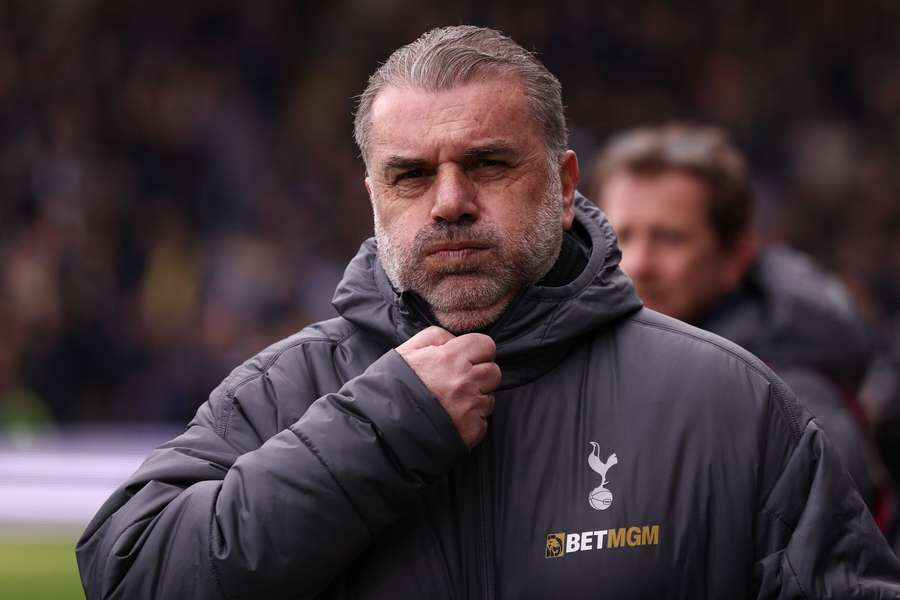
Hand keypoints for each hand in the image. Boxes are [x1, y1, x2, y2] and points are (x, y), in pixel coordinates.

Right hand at [396, 326, 500, 447]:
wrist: (382, 428)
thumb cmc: (391, 388)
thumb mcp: (407, 351)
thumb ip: (435, 337)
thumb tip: (455, 340)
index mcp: (450, 358)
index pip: (486, 345)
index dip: (478, 351)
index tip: (468, 359)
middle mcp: (465, 380)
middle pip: (493, 371)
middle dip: (480, 375)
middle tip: (460, 383)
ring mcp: (470, 406)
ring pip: (490, 397)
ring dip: (477, 399)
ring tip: (453, 403)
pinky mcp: (472, 429)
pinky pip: (483, 420)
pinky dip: (472, 420)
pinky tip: (452, 420)